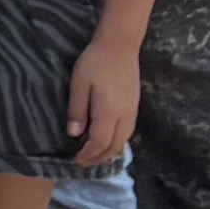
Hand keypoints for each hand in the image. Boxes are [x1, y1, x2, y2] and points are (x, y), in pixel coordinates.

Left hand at [68, 33, 142, 167]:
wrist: (120, 46)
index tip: (76, 160)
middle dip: (99, 158)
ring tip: (95, 155)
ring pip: (124, 140)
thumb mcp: (78, 85)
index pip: (99, 143)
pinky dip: (118, 141)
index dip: (88, 155)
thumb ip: (77, 111)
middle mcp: (124, 116)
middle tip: (84, 162)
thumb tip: (74, 134)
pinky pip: (128, 132)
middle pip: (114, 146)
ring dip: (110, 151)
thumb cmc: (95, 63)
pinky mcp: (135, 106)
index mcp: (108, 113)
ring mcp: (132, 111)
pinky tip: (108, 140)